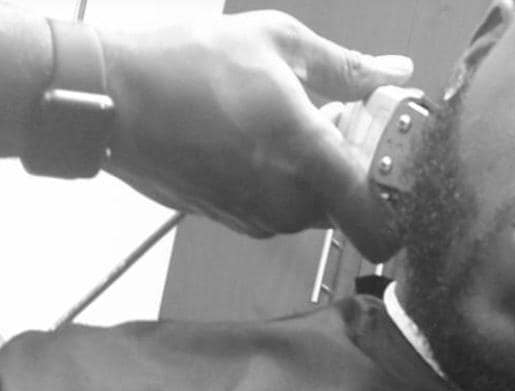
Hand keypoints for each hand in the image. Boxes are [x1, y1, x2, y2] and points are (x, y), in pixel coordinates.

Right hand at [99, 11, 412, 258]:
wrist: (114, 100)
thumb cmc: (187, 66)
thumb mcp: (278, 44)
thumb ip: (347, 68)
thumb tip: (394, 73)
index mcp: (306, 155)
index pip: (375, 215)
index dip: (397, 206)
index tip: (400, 177)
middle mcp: (285, 200)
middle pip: (348, 207)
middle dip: (354, 174)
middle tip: (339, 124)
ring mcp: (257, 217)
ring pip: (314, 211)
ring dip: (318, 178)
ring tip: (292, 125)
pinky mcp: (233, 222)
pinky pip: (279, 212)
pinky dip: (286, 187)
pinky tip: (262, 144)